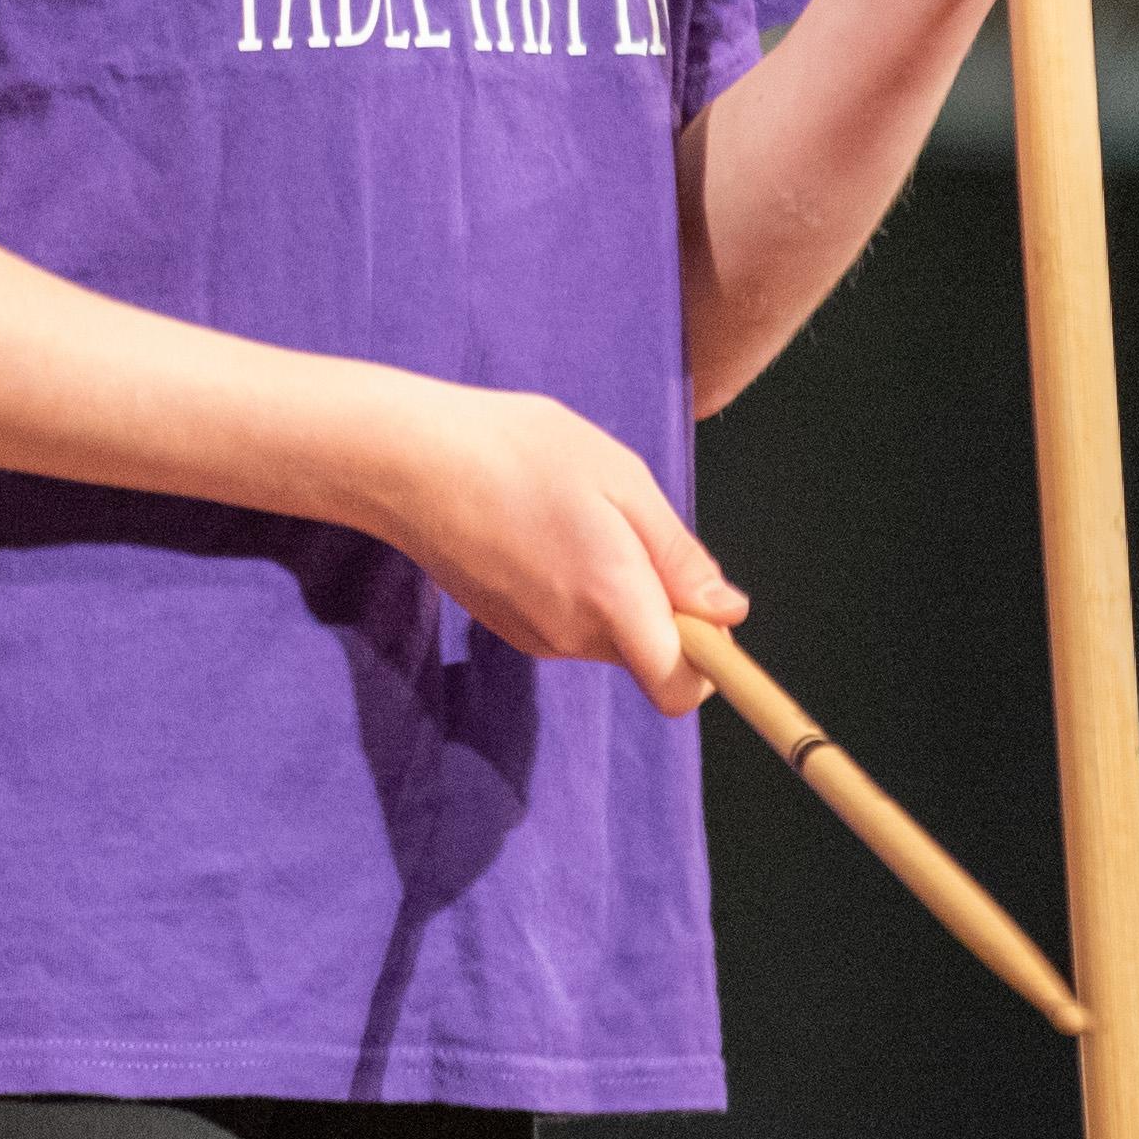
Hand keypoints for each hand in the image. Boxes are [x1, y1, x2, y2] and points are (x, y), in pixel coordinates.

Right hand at [362, 381, 743, 714]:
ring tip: (576, 515)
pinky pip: (568, 622)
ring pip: (608, 634)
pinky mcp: (506, 627)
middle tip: (627, 525)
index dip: (709, 659)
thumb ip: (678, 555)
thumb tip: (729, 614)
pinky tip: (541, 529)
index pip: (681, 687)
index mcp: (613, 598)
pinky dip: (574, 587)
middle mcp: (574, 636)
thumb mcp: (621, 479)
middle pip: (648, 653)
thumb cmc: (522, 451)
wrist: (410, 461)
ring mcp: (534, 637)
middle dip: (659, 605)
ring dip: (614, 590)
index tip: (703, 606)